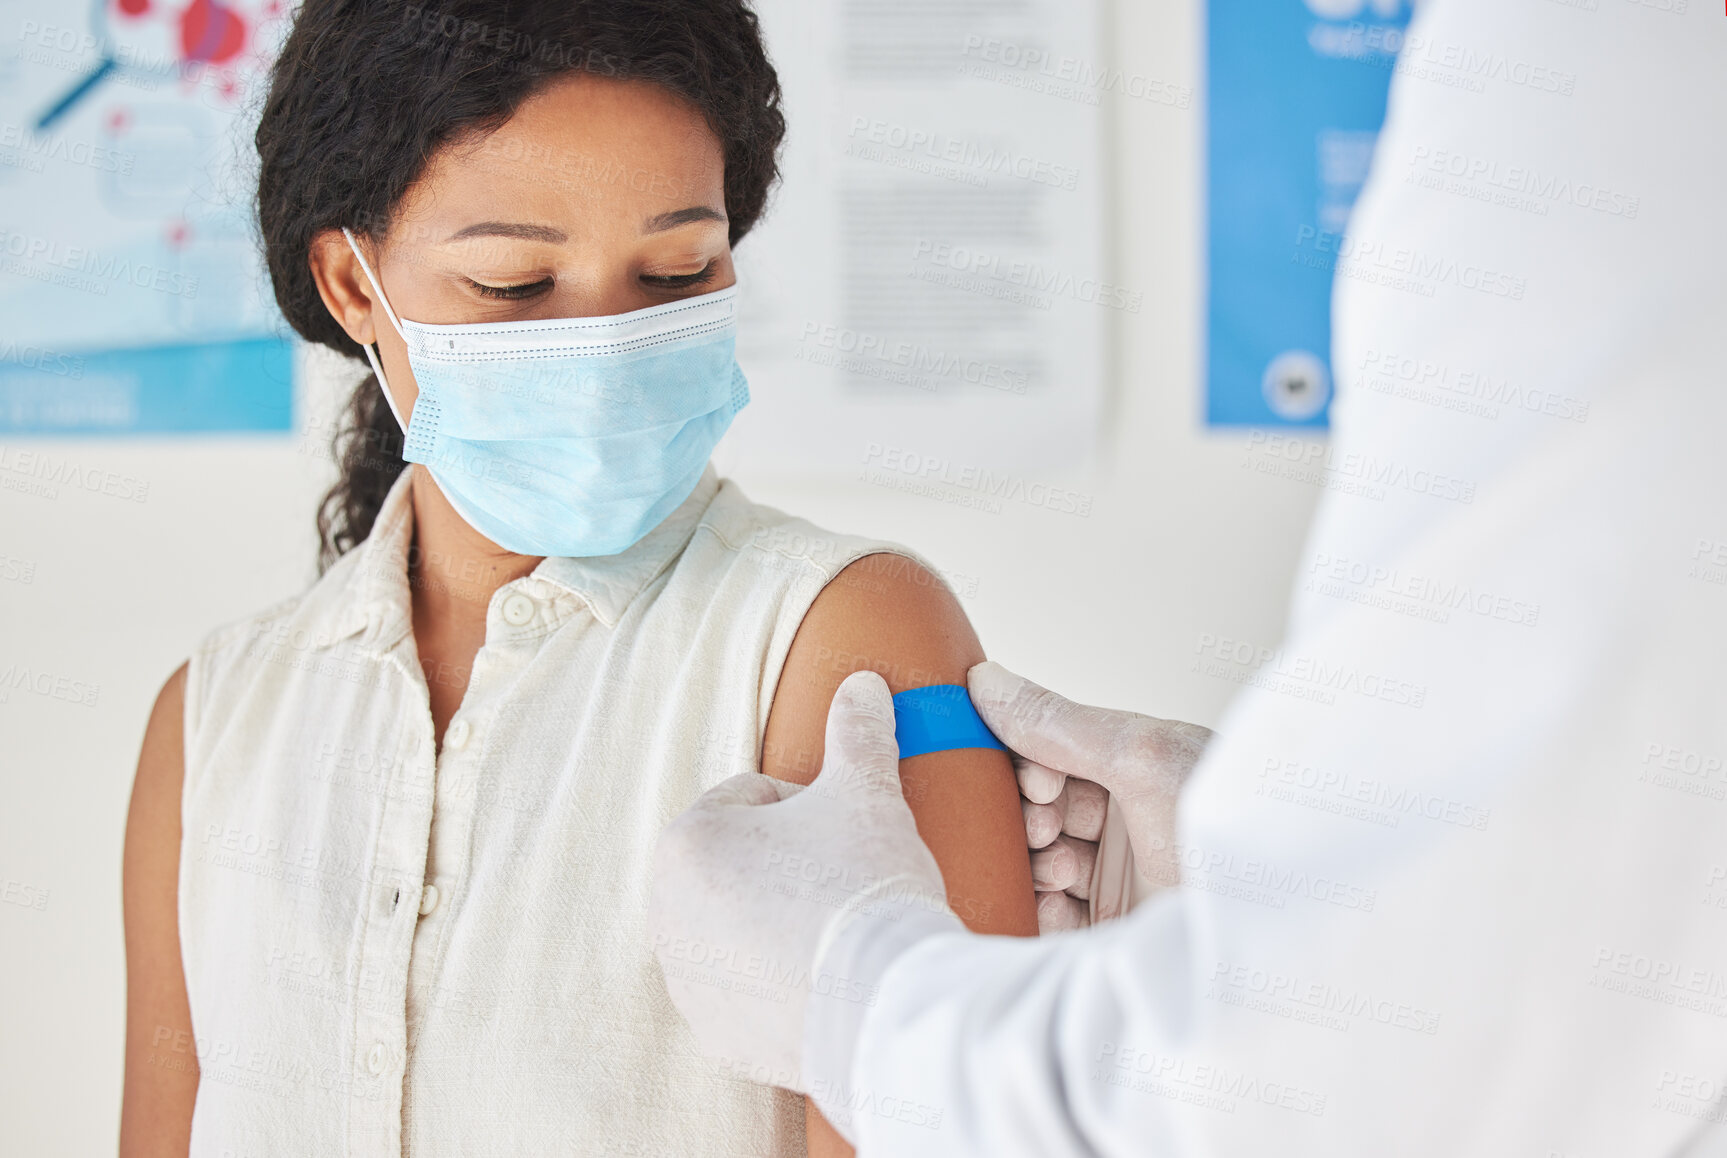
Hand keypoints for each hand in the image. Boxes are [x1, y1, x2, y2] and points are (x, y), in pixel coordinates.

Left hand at [648, 670, 961, 1092]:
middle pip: (742, 862)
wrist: (886, 1005)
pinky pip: (750, 989)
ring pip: (743, 925)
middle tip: (845, 880)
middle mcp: (666, 914)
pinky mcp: (716, 1034)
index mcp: (686, 843)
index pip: (753, 797)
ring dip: (781, 920)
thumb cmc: (864, 887)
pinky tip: (826, 980)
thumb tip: (862, 684)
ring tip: (839, 931)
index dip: (809, 807)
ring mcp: (688, 981)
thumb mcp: (866, 791)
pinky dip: (781, 980)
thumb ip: (857, 731)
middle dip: (788, 863)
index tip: (843, 834)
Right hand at [969, 661, 1212, 931]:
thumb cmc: (1238, 842)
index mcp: (1140, 767)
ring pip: (1033, 863)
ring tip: (1063, 873)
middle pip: (1034, 808)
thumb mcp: (1145, 761)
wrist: (1276, 936)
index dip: (1028, 762)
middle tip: (1050, 830)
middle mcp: (1128, 821)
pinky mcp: (1108, 936)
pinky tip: (1058, 908)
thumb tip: (987, 681)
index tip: (1037, 780)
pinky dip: (1039, 911)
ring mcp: (1118, 880)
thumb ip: (1061, 724)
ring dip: (1032, 865)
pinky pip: (1047, 919)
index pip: (1050, 750)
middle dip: (1028, 817)